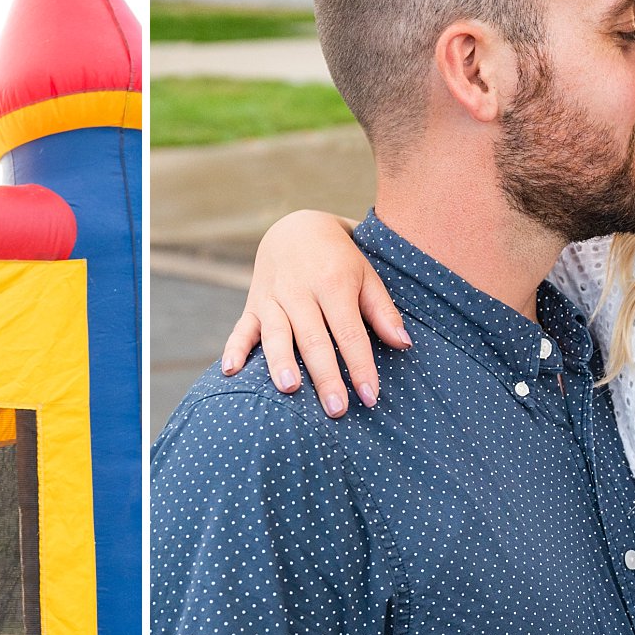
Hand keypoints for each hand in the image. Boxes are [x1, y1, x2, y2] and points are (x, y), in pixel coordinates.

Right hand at [220, 210, 409, 416]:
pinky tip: (230, 371)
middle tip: (336, 409)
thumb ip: (383, 311)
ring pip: (276, 334)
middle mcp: (300, 290)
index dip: (360, 366)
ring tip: (289, 389)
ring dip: (280, 362)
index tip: (370, 397)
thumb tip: (404, 344)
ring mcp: (272, 297)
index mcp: (333, 282)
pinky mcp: (252, 303)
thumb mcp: (366, 275)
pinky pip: (241, 328)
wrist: (296, 226)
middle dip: (325, 376)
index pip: (349, 332)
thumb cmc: (339, 258)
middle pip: (314, 339)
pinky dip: (234, 349)